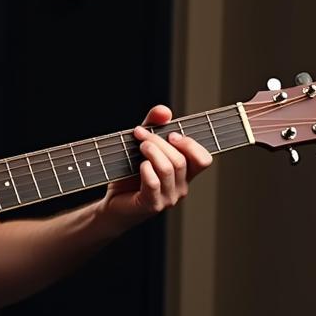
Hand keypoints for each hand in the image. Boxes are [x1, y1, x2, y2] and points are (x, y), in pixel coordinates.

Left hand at [99, 105, 213, 227]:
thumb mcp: (141, 146)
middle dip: (159, 141)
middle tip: (140, 135)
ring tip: (139, 146)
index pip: (204, 159)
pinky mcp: (152, 204)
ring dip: (152, 151)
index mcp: (184, 174)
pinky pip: (154, 182)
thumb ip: (153, 126)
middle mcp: (181, 187)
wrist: (112, 204)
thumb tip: (164, 111)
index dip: (191, 144)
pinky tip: (139, 166)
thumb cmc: (128, 176)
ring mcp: (168, 198)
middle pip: (181, 159)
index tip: (171, 134)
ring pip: (169, 169)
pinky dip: (146, 169)